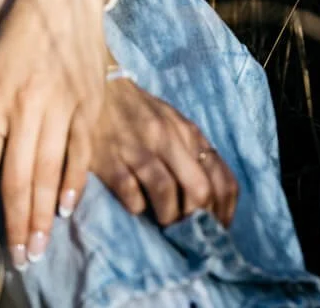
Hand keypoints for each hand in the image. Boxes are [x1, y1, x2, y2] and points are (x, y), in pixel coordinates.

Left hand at [0, 0, 108, 268]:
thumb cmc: (18, 33)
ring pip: (51, 172)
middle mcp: (28, 105)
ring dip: (44, 215)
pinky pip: (82, 151)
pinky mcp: (89, 102)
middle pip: (20, 178)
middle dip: (16, 224)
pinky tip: (68, 209)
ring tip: (39, 246)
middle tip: (17, 259)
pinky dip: (74, 183)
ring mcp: (63, 104)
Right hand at [92, 78, 238, 227]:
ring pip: (167, 195)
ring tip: (163, 223)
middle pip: (199, 190)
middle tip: (188, 232)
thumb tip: (211, 199)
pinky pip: (131, 195)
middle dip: (196, 220)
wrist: (97, 88)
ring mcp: (138, 148)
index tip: (215, 230)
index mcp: (189, 133)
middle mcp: (168, 138)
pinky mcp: (109, 159)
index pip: (222, 180)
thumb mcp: (174, 124)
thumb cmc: (139, 112)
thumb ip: (193, 153)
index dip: (223, 213)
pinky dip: (138, 208)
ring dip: (168, 218)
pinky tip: (136, 207)